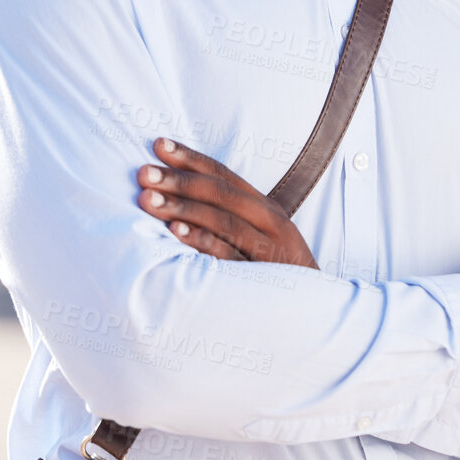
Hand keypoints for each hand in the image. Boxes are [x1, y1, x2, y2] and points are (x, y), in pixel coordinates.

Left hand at [136, 138, 317, 268]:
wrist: (317, 315)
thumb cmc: (279, 275)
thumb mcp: (263, 239)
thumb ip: (232, 218)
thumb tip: (185, 198)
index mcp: (267, 208)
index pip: (224, 175)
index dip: (191, 158)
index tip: (158, 145)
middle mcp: (270, 223)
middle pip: (220, 193)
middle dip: (179, 180)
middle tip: (143, 172)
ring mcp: (267, 250)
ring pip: (222, 220)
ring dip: (182, 207)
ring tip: (148, 199)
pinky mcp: (261, 278)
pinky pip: (228, 256)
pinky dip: (201, 241)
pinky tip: (174, 232)